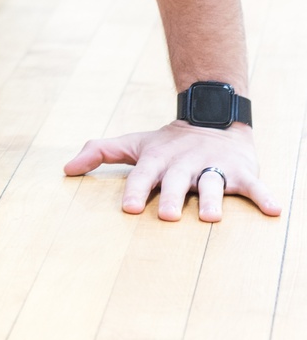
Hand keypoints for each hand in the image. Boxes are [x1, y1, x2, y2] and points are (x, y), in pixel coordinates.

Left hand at [64, 121, 281, 221]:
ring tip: (211, 219)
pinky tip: (274, 210)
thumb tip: (65, 169)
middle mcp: (185, 162)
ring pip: (213, 182)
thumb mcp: (134, 145)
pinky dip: (264, 196)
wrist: (212, 119)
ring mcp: (213, 165)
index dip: (136, 190)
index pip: (144, 174)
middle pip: (177, 180)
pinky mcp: (241, 171)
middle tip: (166, 216)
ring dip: (212, 199)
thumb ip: (100, 153)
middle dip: (172, 196)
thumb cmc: (166, 144)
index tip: (129, 208)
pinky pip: (254, 185)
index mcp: (159, 158)